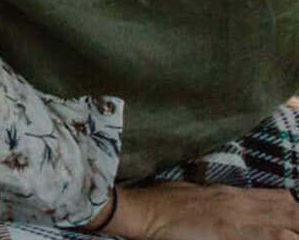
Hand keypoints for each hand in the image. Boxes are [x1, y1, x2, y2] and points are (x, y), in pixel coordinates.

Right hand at [104, 183, 298, 239]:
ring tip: (294, 233)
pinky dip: (281, 237)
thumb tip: (224, 201)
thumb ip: (215, 197)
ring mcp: (237, 218)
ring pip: (286, 223)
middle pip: (289, 209)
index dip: (294, 210)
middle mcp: (240, 202)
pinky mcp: (229, 233)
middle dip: (297, 220)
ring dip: (294, 229)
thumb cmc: (161, 202)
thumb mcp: (193, 192)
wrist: (144, 210)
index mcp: (232, 193)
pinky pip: (269, 236)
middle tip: (296, 229)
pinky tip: (286, 238)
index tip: (295, 221)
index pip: (280, 197)